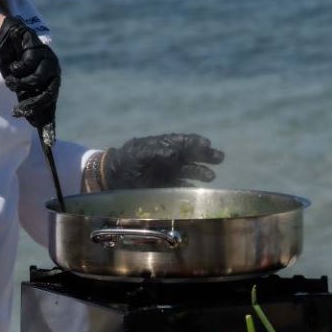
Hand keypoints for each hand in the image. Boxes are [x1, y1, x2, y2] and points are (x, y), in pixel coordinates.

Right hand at [0, 17, 60, 128]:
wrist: (4, 40)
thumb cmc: (14, 65)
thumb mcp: (20, 87)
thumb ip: (28, 102)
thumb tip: (35, 123)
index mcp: (51, 80)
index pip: (51, 103)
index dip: (49, 122)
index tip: (49, 143)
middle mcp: (53, 69)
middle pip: (49, 93)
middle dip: (31, 105)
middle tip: (17, 112)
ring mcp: (47, 56)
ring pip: (35, 79)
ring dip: (18, 84)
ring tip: (10, 81)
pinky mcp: (36, 45)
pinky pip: (26, 64)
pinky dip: (15, 68)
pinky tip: (12, 63)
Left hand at [102, 134, 224, 188]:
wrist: (112, 177)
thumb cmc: (128, 161)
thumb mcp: (142, 153)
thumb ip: (161, 151)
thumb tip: (178, 153)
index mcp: (163, 146)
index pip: (184, 142)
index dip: (196, 142)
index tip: (207, 144)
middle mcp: (168, 158)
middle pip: (190, 155)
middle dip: (205, 156)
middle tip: (219, 158)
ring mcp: (167, 172)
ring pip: (188, 171)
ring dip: (200, 173)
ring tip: (210, 177)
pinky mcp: (163, 186)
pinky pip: (179, 186)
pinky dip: (188, 187)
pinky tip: (196, 189)